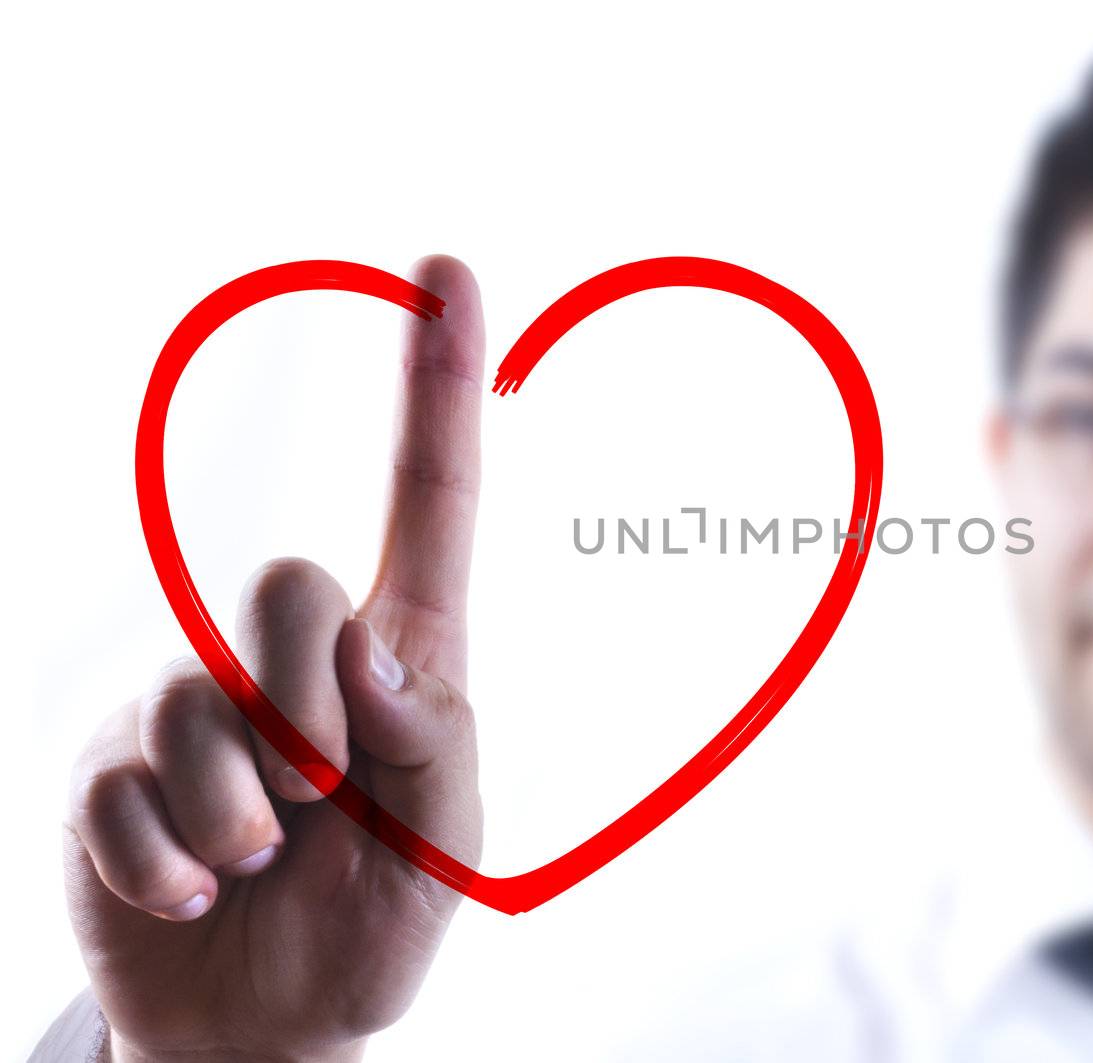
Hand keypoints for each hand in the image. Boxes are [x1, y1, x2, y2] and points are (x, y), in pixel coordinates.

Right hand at [63, 256, 487, 1061]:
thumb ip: (432, 734)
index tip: (452, 272)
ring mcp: (189, 706)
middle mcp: (290, 657)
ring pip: (203, 703)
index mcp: (399, 657)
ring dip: (243, 815)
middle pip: (293, 585)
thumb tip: (365, 638)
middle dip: (309, 710)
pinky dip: (171, 866)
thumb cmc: (377, 916)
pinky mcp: (109, 769)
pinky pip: (126, 792)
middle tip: (323, 799)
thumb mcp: (446, 843)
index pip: (429, 503)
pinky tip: (193, 891)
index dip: (439, 387)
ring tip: (263, 861)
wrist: (271, 1027)